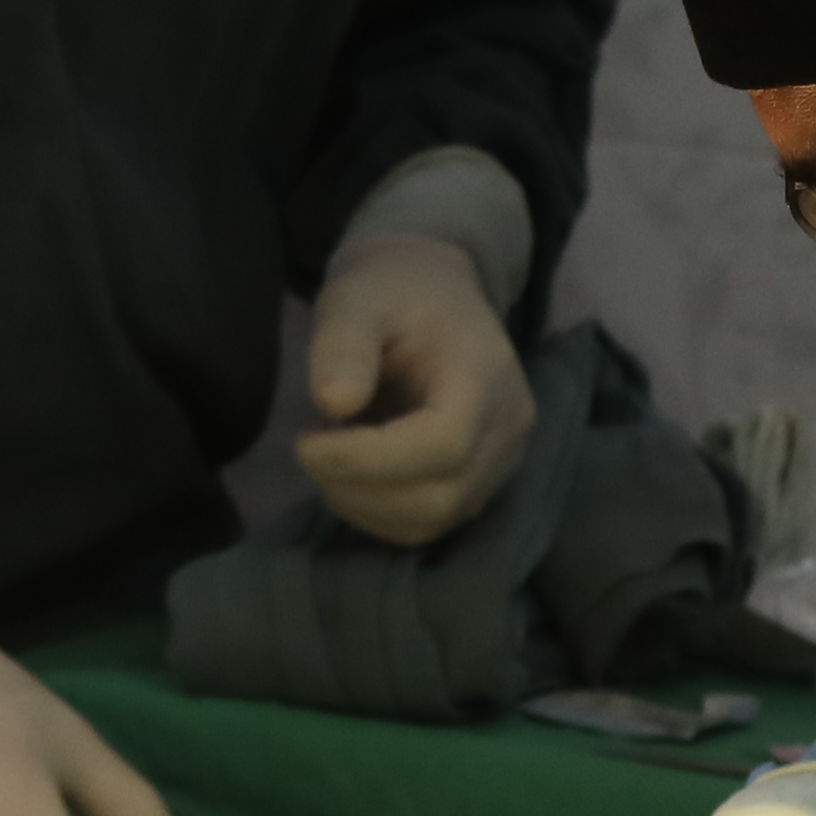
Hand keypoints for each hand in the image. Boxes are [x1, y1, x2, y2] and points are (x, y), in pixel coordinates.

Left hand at [294, 236, 538, 548]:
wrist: (434, 294)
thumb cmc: (393, 292)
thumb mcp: (356, 298)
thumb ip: (344, 345)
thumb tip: (333, 404)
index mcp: (486, 374)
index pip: (444, 443)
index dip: (369, 458)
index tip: (307, 441)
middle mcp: (507, 427)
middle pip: (441, 494)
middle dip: (360, 488)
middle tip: (309, 451)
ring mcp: (501, 462)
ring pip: (435, 519)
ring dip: (365, 506)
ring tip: (328, 461)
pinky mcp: (481, 483)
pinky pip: (432, 524)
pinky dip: (380, 514)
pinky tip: (350, 477)